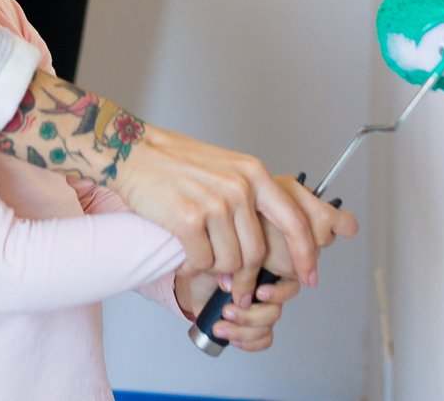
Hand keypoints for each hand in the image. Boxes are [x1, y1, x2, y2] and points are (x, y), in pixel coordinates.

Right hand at [111, 126, 335, 296]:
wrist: (134, 152)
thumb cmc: (178, 163)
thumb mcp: (227, 169)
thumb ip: (249, 205)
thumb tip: (259, 255)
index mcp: (254, 174)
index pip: (294, 222)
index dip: (304, 255)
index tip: (308, 276)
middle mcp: (239, 187)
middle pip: (256, 253)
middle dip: (248, 280)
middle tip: (237, 292)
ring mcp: (214, 203)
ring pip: (229, 263)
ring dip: (215, 270)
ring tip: (199, 255)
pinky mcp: (187, 218)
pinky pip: (202, 262)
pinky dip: (193, 267)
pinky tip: (184, 255)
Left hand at [177, 267, 301, 351]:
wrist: (192, 286)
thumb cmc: (205, 270)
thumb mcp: (214, 264)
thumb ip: (227, 271)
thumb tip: (231, 285)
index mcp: (264, 270)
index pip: (288, 284)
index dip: (278, 293)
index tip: (259, 293)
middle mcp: (267, 291)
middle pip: (275, 312)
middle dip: (249, 317)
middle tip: (227, 311)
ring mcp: (261, 310)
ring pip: (266, 328)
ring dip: (243, 331)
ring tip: (219, 326)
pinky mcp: (253, 326)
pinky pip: (263, 340)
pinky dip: (247, 342)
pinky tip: (231, 337)